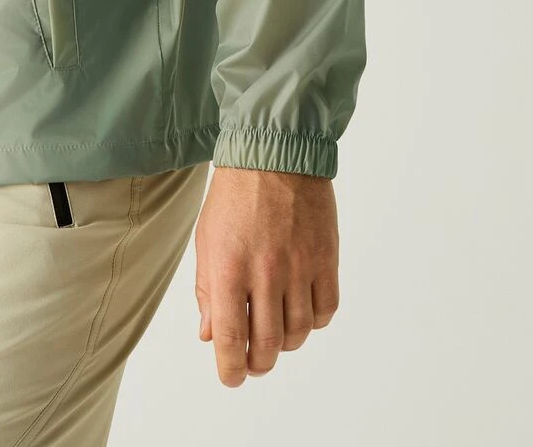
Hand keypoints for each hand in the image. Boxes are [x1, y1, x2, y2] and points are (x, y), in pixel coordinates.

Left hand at [193, 166, 338, 384]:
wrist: (275, 154)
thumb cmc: (234, 195)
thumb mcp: (207, 239)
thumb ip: (206, 289)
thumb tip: (210, 335)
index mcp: (228, 267)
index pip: (231, 337)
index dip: (230, 368)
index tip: (231, 377)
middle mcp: (265, 271)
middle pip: (268, 344)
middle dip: (258, 364)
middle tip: (253, 363)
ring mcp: (299, 266)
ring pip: (298, 333)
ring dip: (285, 345)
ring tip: (275, 335)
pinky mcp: (325, 259)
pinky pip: (325, 311)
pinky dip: (313, 322)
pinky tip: (300, 312)